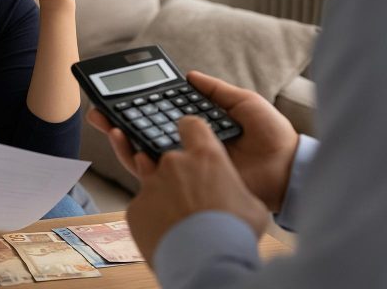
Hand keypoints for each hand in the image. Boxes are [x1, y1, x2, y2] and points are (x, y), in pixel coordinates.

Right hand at [87, 71, 299, 211]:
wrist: (287, 169)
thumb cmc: (273, 138)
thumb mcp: (244, 103)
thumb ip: (215, 91)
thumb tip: (189, 74)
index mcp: (198, 128)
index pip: (161, 115)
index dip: (139, 106)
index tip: (119, 95)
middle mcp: (187, 148)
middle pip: (144, 134)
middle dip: (117, 122)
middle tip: (98, 111)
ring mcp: (185, 167)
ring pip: (142, 154)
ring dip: (121, 140)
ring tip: (108, 125)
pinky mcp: (187, 186)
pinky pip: (155, 175)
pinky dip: (137, 160)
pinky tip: (127, 145)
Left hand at [126, 117, 269, 263]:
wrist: (206, 261)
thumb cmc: (234, 232)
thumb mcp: (251, 204)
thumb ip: (234, 188)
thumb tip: (232, 193)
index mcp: (205, 156)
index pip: (191, 125)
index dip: (191, 130)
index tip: (191, 137)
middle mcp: (173, 163)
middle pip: (168, 156)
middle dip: (176, 171)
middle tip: (191, 194)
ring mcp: (150, 184)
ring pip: (150, 179)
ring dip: (161, 191)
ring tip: (178, 214)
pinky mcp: (135, 207)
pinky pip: (142, 207)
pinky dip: (152, 216)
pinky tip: (168, 231)